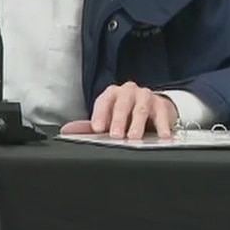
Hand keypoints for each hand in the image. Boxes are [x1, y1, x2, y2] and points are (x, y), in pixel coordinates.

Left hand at [59, 81, 177, 139]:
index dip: (100, 114)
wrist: (153, 109)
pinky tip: (162, 135)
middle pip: (122, 104)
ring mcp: (146, 97)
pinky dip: (162, 126)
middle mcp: (128, 92)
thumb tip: (67, 131)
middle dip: (118, 120)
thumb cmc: (126, 115)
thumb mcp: (107, 119)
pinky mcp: (162, 106)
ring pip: (140, 109)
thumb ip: (88, 127)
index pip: (104, 101)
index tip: (97, 128)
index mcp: (112, 94)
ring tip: (134, 136)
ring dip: (137, 124)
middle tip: (115, 135)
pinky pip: (162, 115)